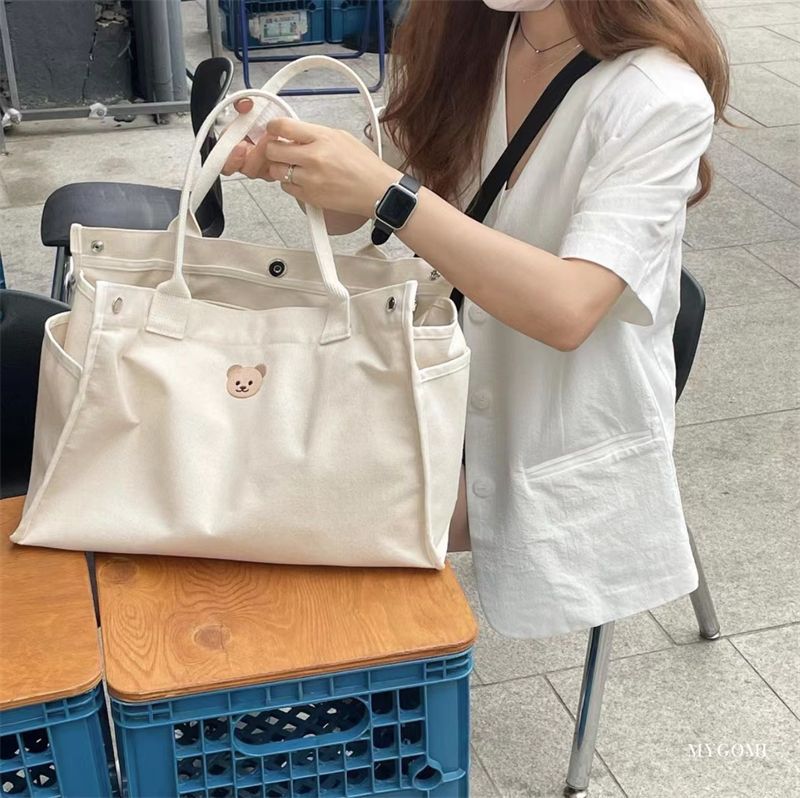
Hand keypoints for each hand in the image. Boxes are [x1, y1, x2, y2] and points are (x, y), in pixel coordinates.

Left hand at [221, 100, 400, 216]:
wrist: (377, 191)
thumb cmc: (364, 165)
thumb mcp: (341, 137)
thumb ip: (315, 134)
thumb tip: (294, 133)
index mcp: (321, 137)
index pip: (282, 127)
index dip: (273, 128)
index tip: (274, 131)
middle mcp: (313, 157)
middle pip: (272, 150)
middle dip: (274, 150)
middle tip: (282, 151)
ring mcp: (310, 179)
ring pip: (276, 172)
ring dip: (281, 169)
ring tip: (296, 168)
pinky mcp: (310, 197)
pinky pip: (287, 189)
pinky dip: (291, 185)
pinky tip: (304, 181)